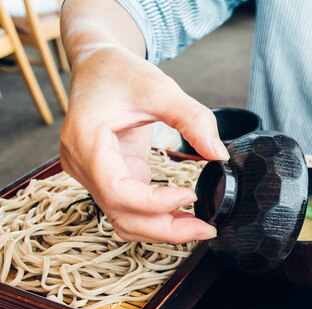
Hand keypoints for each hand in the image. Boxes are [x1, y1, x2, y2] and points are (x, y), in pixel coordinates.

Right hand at [60, 46, 228, 242]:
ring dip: (161, 229)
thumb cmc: (121, 72)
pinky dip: (155, 216)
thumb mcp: (160, 88)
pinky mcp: (106, 177)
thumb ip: (193, 119)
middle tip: (206, 229)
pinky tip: (182, 216)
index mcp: (86, 142)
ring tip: (199, 228)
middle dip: (165, 229)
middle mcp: (82, 165)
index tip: (190, 196)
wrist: (97, 65)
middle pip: (121, 215)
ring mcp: (91, 175)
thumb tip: (219, 154)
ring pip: (123, 219)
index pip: (117, 191)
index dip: (155, 203)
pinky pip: (128, 208)